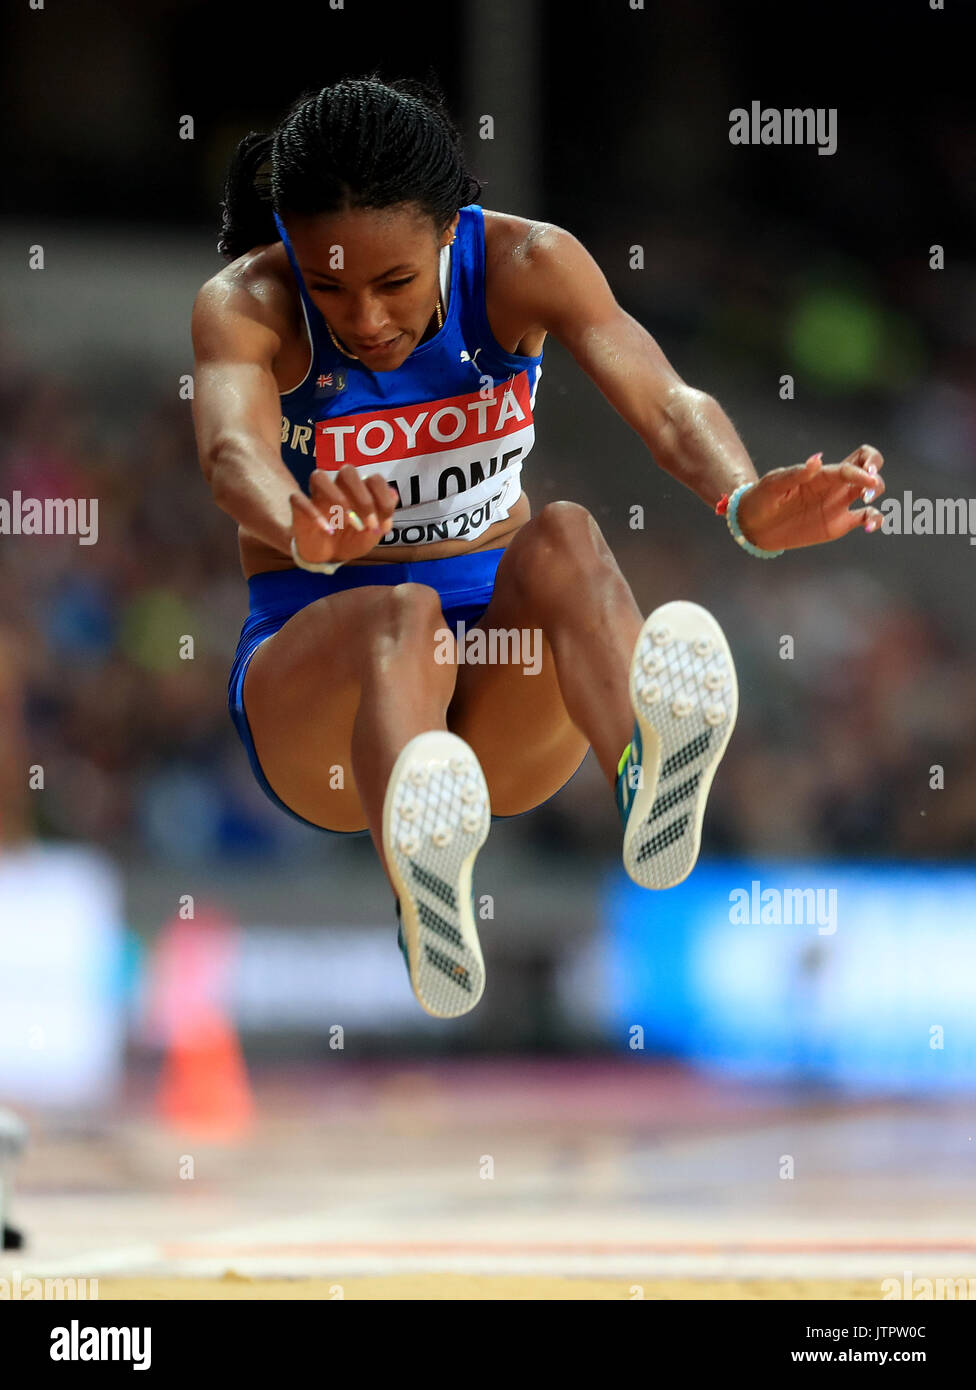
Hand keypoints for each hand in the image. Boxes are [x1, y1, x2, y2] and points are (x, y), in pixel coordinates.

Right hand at [290, 465, 397, 564]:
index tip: (384, 527)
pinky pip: (297, 499)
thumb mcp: (373, 533)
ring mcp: (317, 495)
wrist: (329, 556)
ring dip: (337, 498)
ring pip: (319, 476)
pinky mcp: (299, 508)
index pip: (373, 479)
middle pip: (347, 471)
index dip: (383, 501)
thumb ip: (384, 514)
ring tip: (348, 523)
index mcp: (359, 489)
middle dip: (363, 498)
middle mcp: (338, 486)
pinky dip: (312, 513)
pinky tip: (328, 530)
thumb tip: (394, 494)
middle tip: (369, 525)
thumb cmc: (352, 539)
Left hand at [736, 446, 885, 551]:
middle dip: (875, 470)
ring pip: (871, 491)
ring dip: (877, 492)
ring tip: (867, 503)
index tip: (866, 479)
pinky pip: (865, 518)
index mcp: (822, 474)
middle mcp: (835, 485)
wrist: (755, 524)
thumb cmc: (762, 498)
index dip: (861, 470)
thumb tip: (817, 459)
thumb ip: (796, 474)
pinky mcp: (840, 524)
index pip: (849, 465)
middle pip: (867, 466)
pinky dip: (875, 520)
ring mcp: (839, 504)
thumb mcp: (774, 484)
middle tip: (870, 485)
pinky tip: (869, 526)